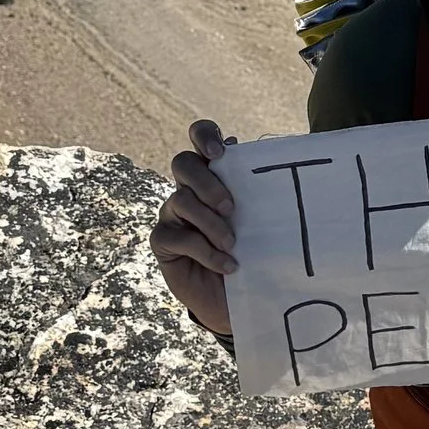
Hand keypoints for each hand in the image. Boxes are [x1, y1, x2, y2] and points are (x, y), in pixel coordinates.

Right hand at [152, 118, 239, 338]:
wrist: (241, 293)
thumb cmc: (254, 247)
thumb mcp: (261, 217)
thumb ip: (258, 188)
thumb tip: (264, 156)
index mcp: (214, 172)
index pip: (200, 135)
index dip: (204, 135)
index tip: (219, 152)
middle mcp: (189, 187)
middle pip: (183, 163)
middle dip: (207, 183)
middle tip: (231, 207)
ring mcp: (172, 213)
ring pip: (181, 200)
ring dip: (210, 223)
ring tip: (233, 243)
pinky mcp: (163, 240)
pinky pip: (177, 236)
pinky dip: (206, 251)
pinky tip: (227, 264)